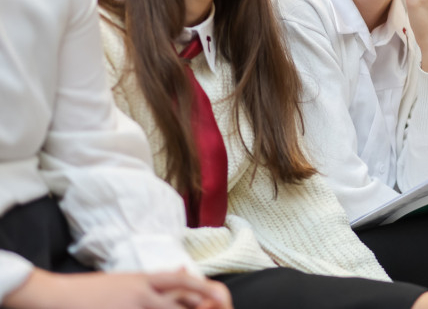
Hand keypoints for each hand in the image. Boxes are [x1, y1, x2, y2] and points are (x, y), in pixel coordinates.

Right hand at [4, 268, 232, 308]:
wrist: (56, 296)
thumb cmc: (91, 291)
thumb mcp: (127, 280)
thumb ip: (155, 281)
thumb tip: (183, 273)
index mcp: (144, 280)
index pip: (184, 282)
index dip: (205, 290)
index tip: (221, 297)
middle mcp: (142, 294)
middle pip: (178, 304)